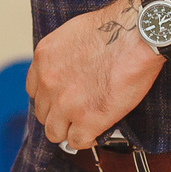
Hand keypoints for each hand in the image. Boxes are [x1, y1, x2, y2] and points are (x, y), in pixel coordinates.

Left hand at [26, 0, 164, 151]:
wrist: (135, 36)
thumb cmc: (113, 29)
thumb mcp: (71, 35)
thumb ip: (62, 56)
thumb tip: (69, 68)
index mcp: (43, 60)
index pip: (35, 90)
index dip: (50, 98)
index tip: (61, 100)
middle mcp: (49, 83)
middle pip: (43, 113)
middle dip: (58, 115)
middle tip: (76, 114)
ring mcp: (65, 104)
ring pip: (54, 132)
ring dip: (68, 130)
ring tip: (84, 126)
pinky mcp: (87, 120)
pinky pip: (76, 141)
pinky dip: (86, 139)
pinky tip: (95, 133)